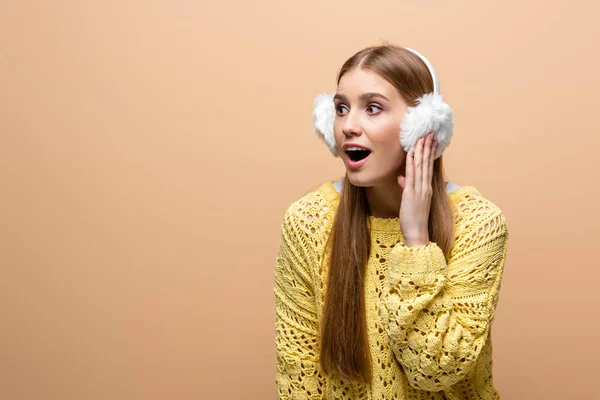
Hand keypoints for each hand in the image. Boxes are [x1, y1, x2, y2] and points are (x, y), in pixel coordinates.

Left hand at [397, 132, 437, 246]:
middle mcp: (425, 187)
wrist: (417, 234)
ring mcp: (420, 190)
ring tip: (423, 137)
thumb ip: (407, 188)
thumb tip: (402, 179)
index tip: (431, 141)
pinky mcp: (412, 194)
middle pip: (426, 163)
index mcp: (426, 188)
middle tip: (430, 133)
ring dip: (421, 151)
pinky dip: (412, 163)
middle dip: (428, 147)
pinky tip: (411, 153)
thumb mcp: (410, 201)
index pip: (428, 167)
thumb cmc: (413, 220)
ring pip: (421, 166)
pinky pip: (412, 176)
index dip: (429, 153)